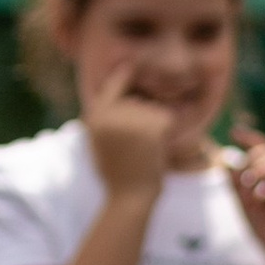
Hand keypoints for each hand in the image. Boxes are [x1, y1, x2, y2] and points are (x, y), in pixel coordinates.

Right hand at [81, 62, 177, 203]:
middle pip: (139, 101)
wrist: (128, 198)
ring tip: (146, 152)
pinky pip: (169, 120)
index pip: (113, 86)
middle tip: (137, 149)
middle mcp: (111, 113)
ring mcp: (132, 118)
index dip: (124, 75)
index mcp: (95, 116)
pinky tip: (158, 151)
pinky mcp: (152, 126)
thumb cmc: (117, 177)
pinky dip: (170, 134)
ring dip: (157, 129)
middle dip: (145, 120)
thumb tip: (119, 101)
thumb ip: (106, 120)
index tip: (132, 65)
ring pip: (155, 111)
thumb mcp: (101, 143)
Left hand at [229, 123, 264, 264]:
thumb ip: (236, 183)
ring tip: (247, 183)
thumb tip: (226, 161)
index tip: (234, 132)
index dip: (250, 138)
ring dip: (258, 167)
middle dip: (249, 163)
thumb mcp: (243, 201)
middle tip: (241, 185)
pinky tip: (255, 181)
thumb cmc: (264, 228)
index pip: (263, 149)